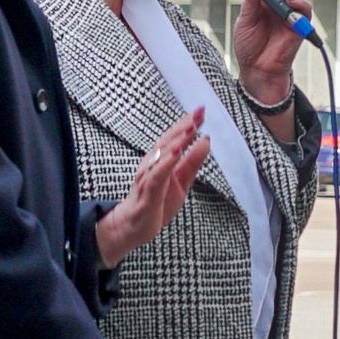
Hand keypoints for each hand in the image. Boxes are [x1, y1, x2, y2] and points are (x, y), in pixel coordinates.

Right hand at [95, 110, 210, 268]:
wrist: (133, 228)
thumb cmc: (156, 202)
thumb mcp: (181, 181)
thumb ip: (192, 162)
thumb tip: (206, 141)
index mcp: (159, 160)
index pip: (174, 138)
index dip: (187, 124)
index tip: (202, 110)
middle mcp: (151, 164)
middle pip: (167, 141)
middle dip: (183, 126)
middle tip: (198, 113)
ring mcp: (147, 178)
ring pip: (161, 155)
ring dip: (176, 140)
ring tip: (190, 128)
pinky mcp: (146, 194)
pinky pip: (156, 176)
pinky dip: (166, 164)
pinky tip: (176, 154)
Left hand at [233, 0, 312, 104]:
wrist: (257, 70)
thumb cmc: (249, 47)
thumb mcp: (244, 23)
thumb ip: (249, 4)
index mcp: (262, 0)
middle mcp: (277, 4)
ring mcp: (289, 13)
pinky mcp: (299, 24)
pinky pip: (305, 10)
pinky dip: (300, 3)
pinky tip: (290, 1)